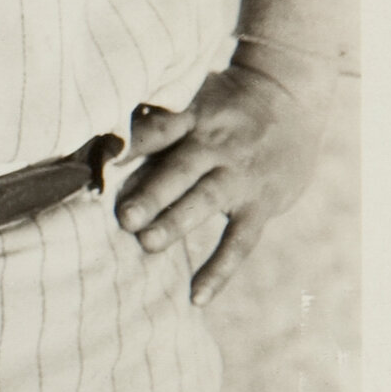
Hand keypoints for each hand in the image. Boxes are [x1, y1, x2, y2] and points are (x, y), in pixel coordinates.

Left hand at [114, 57, 332, 305]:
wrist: (291, 95)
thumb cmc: (223, 100)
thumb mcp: (192, 95)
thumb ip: (154, 119)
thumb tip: (99, 141)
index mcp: (193, 116)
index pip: (158, 129)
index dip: (130, 146)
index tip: (99, 164)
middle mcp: (216, 144)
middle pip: (181, 169)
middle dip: (153, 193)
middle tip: (125, 216)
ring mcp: (240, 175)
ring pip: (207, 201)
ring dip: (178, 223)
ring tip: (148, 244)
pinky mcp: (260, 204)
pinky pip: (240, 242)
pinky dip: (219, 270)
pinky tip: (196, 296)